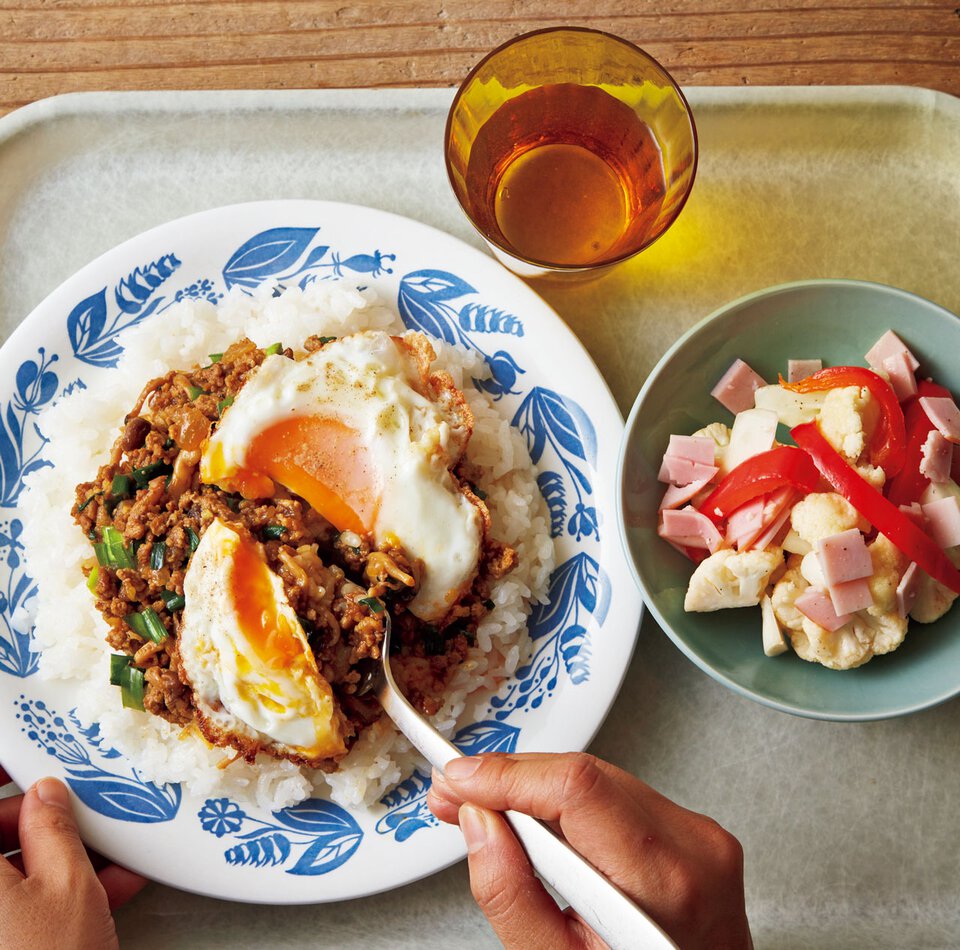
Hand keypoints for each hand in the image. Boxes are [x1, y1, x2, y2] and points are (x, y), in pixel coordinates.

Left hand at [0, 768, 146, 949]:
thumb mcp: (67, 883)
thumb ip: (54, 829)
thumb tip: (47, 794)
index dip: (2, 774)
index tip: (21, 756)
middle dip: (41, 819)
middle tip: (77, 807)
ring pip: (18, 870)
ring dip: (62, 857)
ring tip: (109, 849)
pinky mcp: (11, 940)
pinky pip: (27, 903)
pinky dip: (61, 892)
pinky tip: (109, 886)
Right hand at [427, 753, 751, 949]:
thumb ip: (513, 897)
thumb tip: (479, 825)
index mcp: (664, 882)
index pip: (575, 789)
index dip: (506, 775)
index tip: (459, 780)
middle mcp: (692, 846)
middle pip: (583, 775)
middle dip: (509, 779)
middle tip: (456, 793)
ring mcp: (698, 835)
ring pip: (596, 778)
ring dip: (534, 788)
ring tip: (486, 807)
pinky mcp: (692, 831)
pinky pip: (616, 794)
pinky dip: (567, 802)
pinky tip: (533, 818)